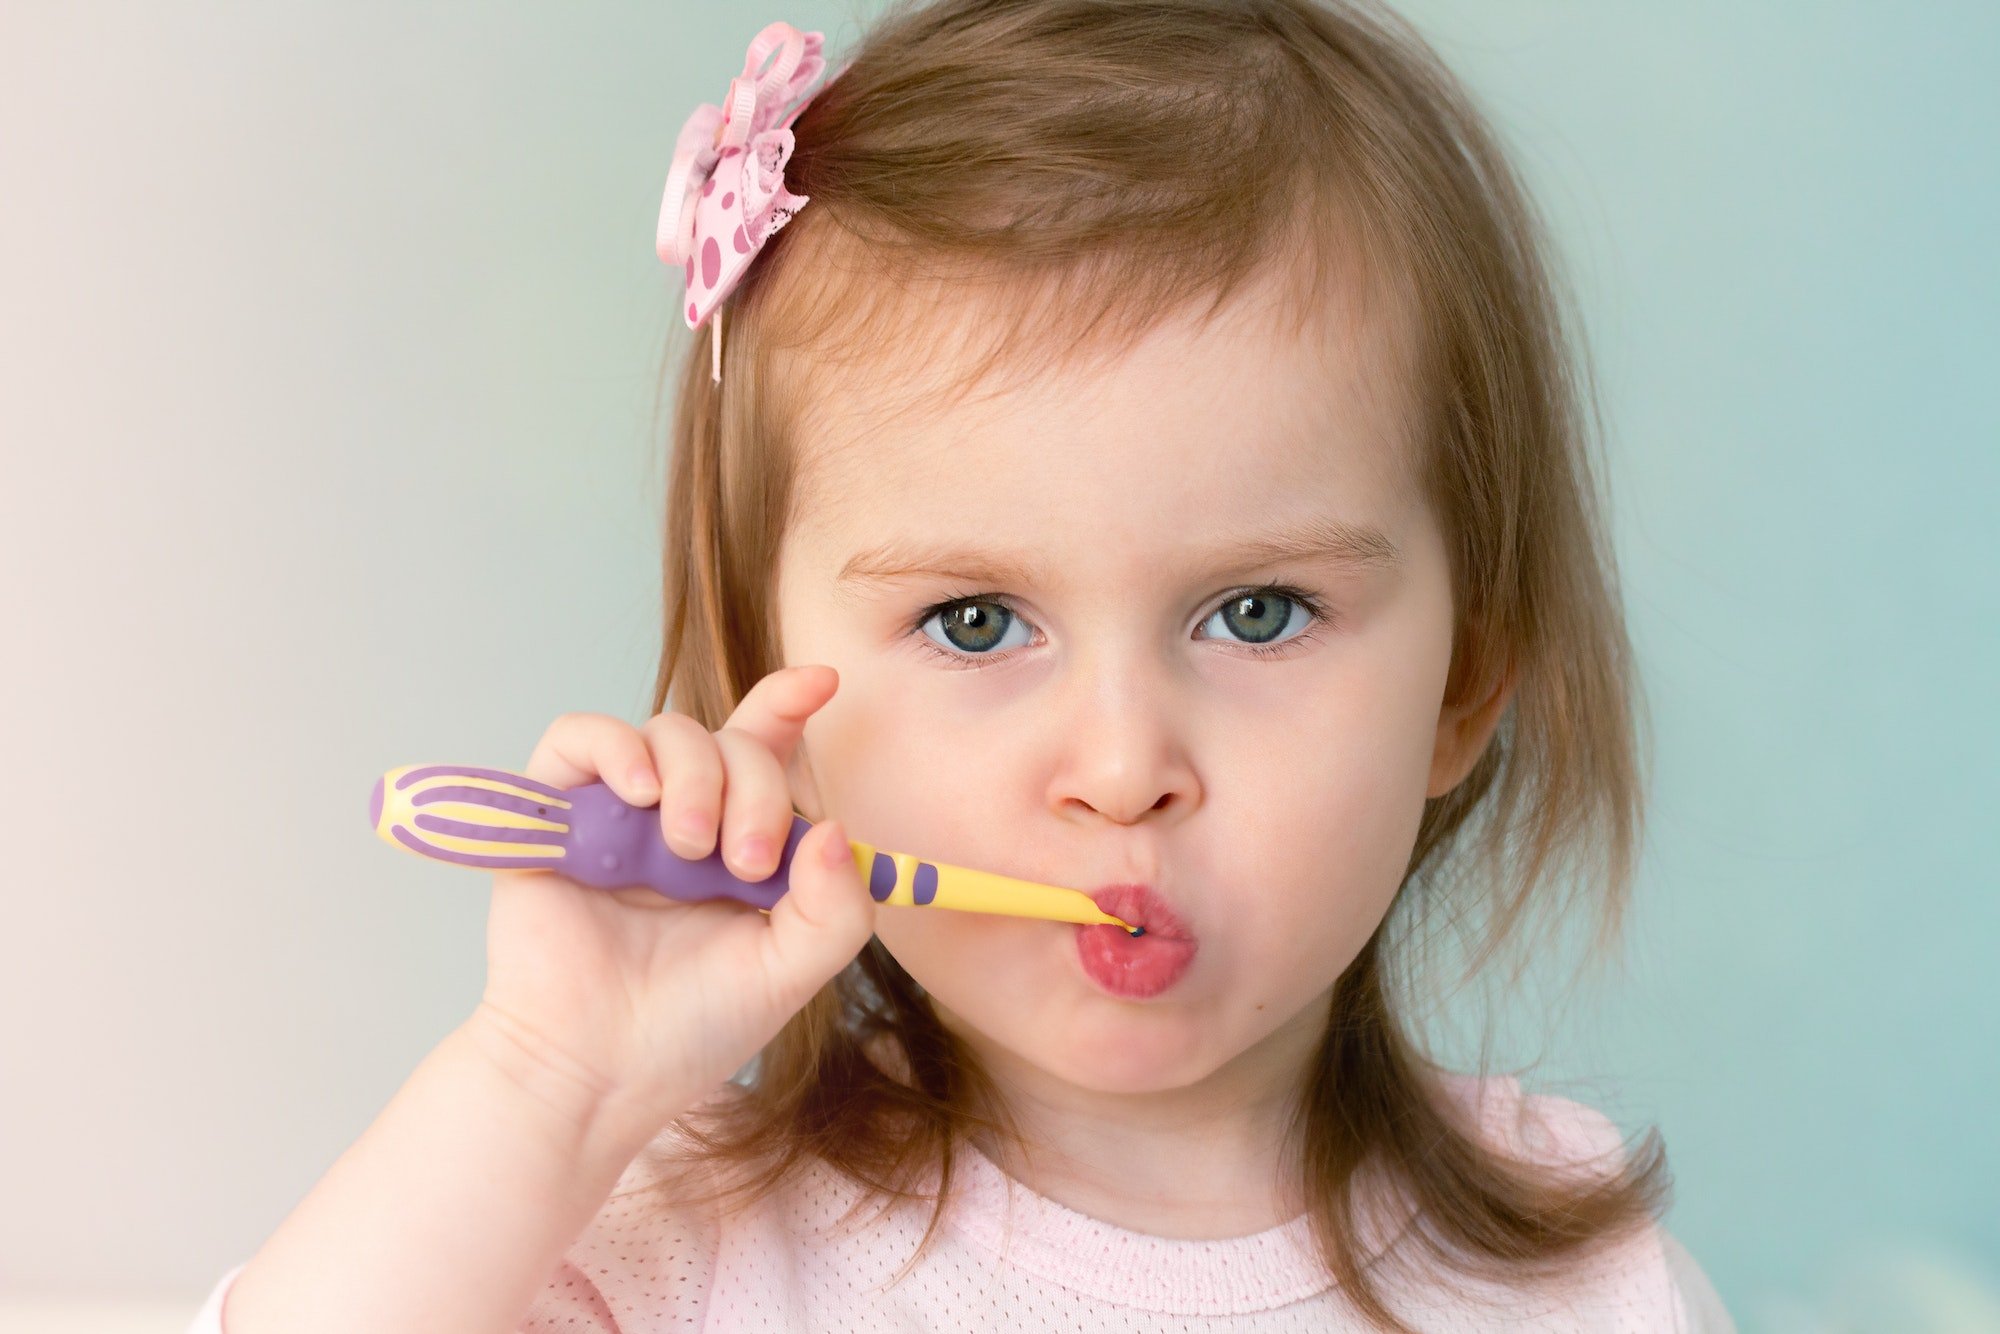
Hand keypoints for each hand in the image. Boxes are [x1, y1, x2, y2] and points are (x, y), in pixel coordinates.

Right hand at [467, 664, 872, 1139]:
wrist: (600, 1074)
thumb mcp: (792, 970)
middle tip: (746, 862)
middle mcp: (679, 816)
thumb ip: (837, 906)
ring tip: (689, 848)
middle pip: (731, 743)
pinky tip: (639, 795)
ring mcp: (617, 814)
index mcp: (737, 841)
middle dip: (756, 789)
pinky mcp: (554, 818)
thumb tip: (831, 828)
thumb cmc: (689, 1028)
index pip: (765, 750)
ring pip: (667, 730)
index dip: (788, 705)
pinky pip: (577, 737)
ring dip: (695, 776)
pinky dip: (616, 748)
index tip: (822, 681)